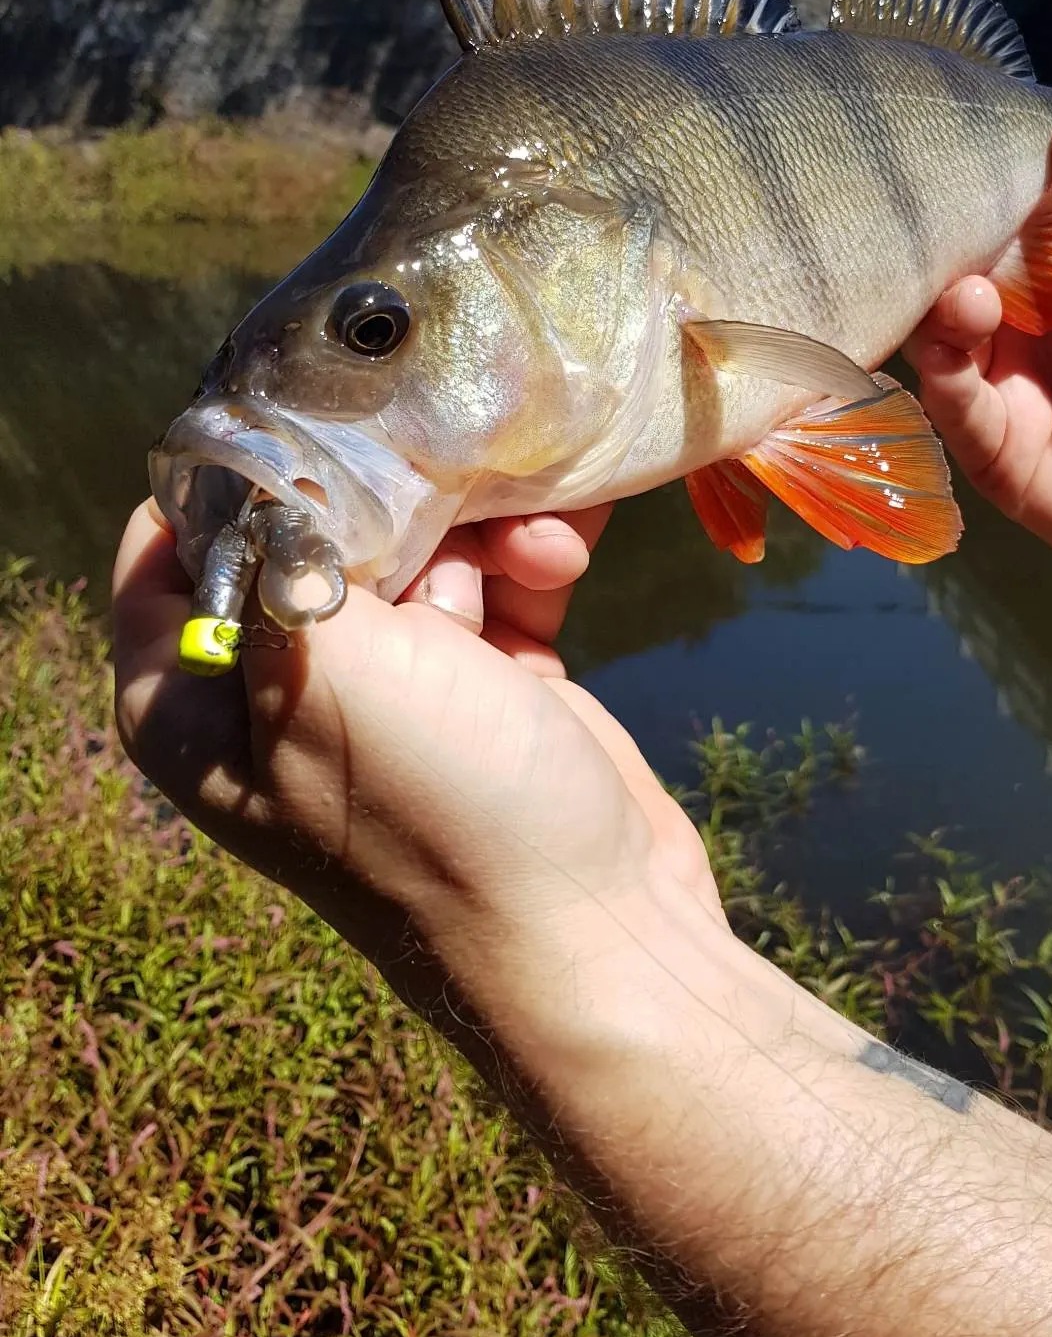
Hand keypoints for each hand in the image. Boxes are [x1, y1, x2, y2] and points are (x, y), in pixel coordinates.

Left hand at [111, 501, 718, 1081]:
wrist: (594, 927)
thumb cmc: (445, 811)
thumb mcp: (330, 674)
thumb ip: (278, 552)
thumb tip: (265, 463)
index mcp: (196, 696)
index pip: (172, 537)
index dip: (238, 469)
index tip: (322, 408)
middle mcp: (282, 686)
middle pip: (314, 527)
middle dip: (398, 491)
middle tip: (458, 466)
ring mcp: (394, 689)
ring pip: (422, 548)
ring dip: (486, 530)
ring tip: (540, 546)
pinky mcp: (487, 686)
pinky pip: (495, 586)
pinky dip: (529, 565)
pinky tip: (566, 563)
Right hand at [904, 123, 1051, 624]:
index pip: (1027, 202)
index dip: (992, 178)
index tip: (962, 153)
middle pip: (969, 263)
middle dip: (945, 242)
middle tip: (938, 230)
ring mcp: (1024, 386)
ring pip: (946, 334)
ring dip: (939, 307)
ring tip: (969, 298)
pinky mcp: (1006, 456)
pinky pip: (954, 409)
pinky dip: (940, 374)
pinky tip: (957, 346)